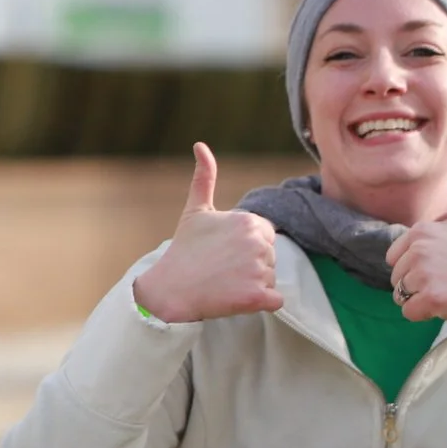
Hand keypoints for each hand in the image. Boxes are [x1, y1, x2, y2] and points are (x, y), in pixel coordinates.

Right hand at [133, 143, 284, 322]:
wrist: (170, 290)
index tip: (224, 251)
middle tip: (222, 268)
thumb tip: (200, 145)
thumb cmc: (184, 250)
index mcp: (250, 221)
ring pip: (271, 278)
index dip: (246, 246)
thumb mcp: (196, 210)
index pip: (266, 235)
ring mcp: (260, 271)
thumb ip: (205, 178)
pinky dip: (262, 303)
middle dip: (251, 264)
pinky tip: (237, 297)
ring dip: (254, 283)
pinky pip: (276, 301)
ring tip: (225, 282)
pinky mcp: (259, 297)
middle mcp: (259, 244)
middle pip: (270, 257)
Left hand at [384, 152, 446, 333]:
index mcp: (422, 229)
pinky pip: (409, 313)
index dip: (417, 267)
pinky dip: (426, 315)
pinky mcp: (431, 297)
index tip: (445, 265)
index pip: (395, 259)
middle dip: (418, 286)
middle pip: (396, 278)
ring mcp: (425, 272)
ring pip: (400, 296)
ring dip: (421, 301)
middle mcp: (421, 247)